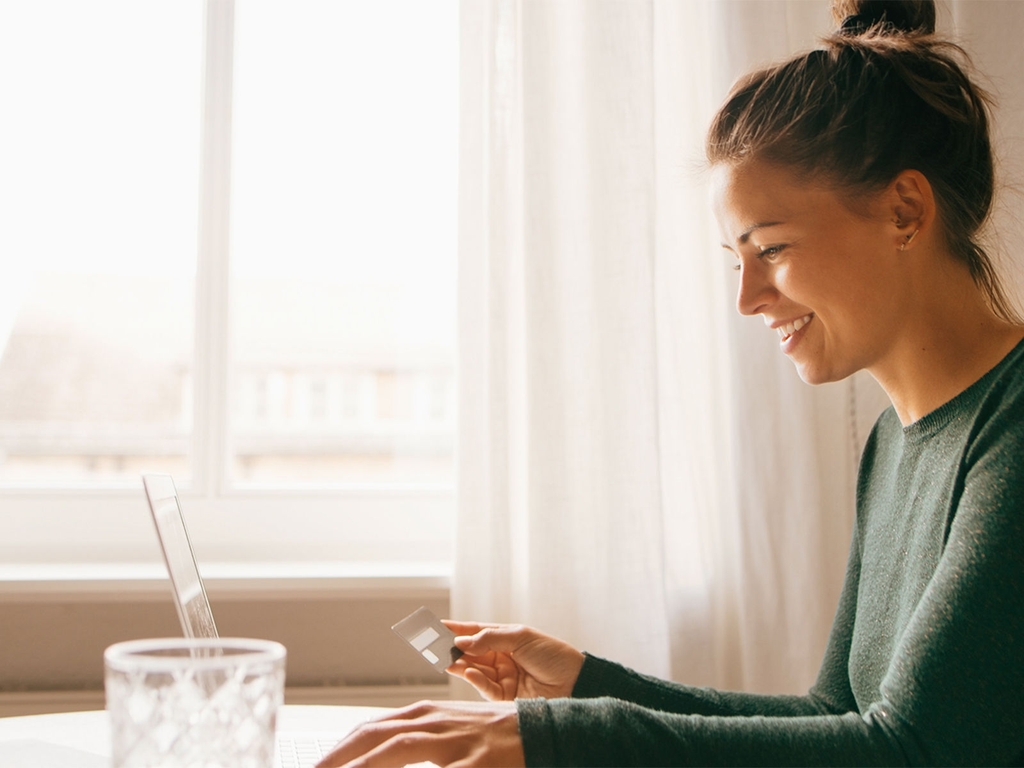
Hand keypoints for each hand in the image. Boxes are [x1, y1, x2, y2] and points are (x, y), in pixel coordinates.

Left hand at [314, 699, 523, 767]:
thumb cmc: (493, 740)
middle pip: (372, 736)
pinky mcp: (476, 762)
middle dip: (336, 758)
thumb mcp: (448, 735)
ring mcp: (455, 740)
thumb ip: (415, 742)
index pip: (368, 730)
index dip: (337, 751)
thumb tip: (375, 756)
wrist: (546, 733)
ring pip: (397, 748)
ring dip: (362, 765)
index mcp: (424, 715)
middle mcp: (434, 722)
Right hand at [444, 622, 584, 700]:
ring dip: (459, 664)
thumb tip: (462, 640)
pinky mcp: (505, 696)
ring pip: (474, 669)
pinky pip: (485, 687)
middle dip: (453, 648)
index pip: (477, 631)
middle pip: (471, 651)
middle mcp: (502, 657)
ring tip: (445, 659)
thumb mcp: (521, 637)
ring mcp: (503, 676)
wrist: (574, 681)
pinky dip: (475, 679)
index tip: (437, 625)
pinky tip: (469, 671)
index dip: (457, 628)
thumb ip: (490, 638)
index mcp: (507, 639)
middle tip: (434, 644)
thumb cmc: (553, 654)